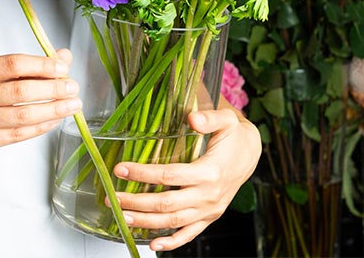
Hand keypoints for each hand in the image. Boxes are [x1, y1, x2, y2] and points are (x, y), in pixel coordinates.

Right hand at [0, 49, 81, 154]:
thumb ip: (31, 64)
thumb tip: (64, 57)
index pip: (12, 64)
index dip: (41, 65)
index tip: (63, 68)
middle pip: (19, 92)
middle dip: (52, 90)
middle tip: (74, 88)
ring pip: (22, 116)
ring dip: (53, 110)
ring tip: (73, 105)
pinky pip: (19, 135)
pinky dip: (42, 126)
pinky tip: (56, 119)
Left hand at [112, 107, 261, 251]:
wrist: (251, 155)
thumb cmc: (234, 137)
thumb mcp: (227, 121)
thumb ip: (210, 118)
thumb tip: (192, 118)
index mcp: (210, 172)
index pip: (169, 175)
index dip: (143, 174)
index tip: (120, 169)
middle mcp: (209, 195)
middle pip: (167, 204)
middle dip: (137, 203)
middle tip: (112, 198)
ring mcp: (209, 210)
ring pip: (173, 222)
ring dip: (146, 223)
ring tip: (122, 217)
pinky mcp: (209, 217)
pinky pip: (189, 234)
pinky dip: (171, 243)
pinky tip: (153, 245)